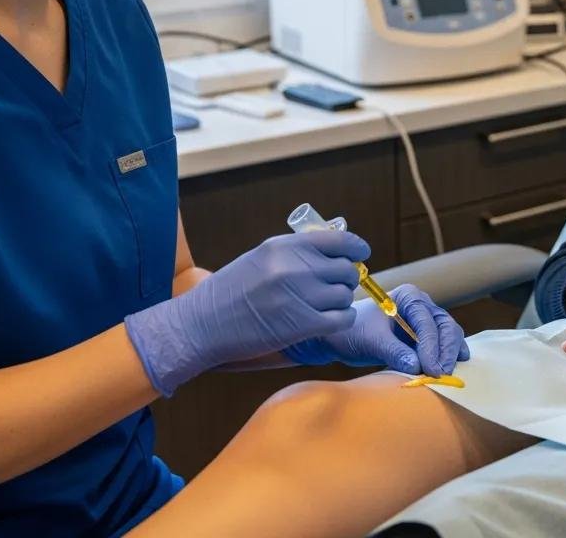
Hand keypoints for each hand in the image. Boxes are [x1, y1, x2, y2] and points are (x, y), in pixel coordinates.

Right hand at [124, 229, 369, 395]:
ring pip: (345, 295)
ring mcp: (300, 296)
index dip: (356, 248)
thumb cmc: (231, 291)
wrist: (203, 324)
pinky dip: (341, 319)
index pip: (339, 240)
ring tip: (324, 305)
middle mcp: (296, 267)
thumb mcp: (262, 257)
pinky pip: (341, 318)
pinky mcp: (302, 325)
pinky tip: (329, 320)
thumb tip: (336, 247)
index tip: (361, 253)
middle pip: (346, 270)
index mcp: (286, 246)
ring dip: (340, 301)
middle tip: (334, 286)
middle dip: (345, 278)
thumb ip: (298, 251)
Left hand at [284, 284, 470, 376]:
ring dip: (449, 354)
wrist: (343, 337)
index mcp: (409, 296)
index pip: (427, 321)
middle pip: (444, 325)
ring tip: (445, 375)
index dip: (431, 346)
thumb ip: (394, 352)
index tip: (431, 369)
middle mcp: (422, 304)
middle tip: (441, 374)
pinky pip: (444, 343)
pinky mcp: (426, 336)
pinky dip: (450, 354)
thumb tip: (417, 367)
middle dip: (445, 350)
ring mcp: (425, 319)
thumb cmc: (354, 332)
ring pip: (448, 334)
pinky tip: (455, 366)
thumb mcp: (371, 342)